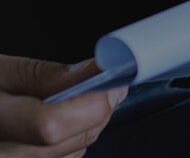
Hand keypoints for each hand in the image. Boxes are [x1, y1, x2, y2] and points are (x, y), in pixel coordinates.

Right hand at [0, 54, 127, 155]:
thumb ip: (44, 75)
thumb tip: (98, 71)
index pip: (48, 125)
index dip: (91, 104)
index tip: (114, 82)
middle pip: (63, 146)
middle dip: (96, 114)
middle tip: (108, 87)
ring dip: (85, 130)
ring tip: (78, 104)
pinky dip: (68, 148)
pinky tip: (60, 129)